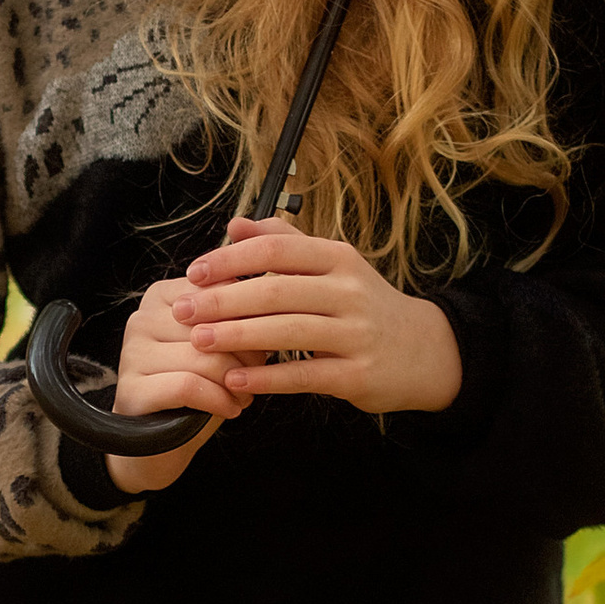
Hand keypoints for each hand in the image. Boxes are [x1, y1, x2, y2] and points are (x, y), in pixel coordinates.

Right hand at [106, 273, 252, 492]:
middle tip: (257, 377)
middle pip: (212, 325)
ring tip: (243, 395)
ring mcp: (132, 353)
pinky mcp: (131, 388)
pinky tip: (229, 409)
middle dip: (246, 355)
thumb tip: (277, 305)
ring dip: (235, 382)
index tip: (264, 347)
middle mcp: (142, 318)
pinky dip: (218, 400)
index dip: (252, 320)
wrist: (160, 442)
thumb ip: (238, 321)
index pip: (218, 292)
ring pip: (203, 357)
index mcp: (163, 297)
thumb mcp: (219, 348)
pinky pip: (188, 386)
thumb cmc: (196, 388)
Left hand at [170, 216, 462, 415]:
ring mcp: (356, 334)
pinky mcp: (357, 375)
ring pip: (287, 331)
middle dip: (223, 300)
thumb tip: (235, 224)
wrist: (422, 351)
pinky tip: (234, 379)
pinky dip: (265, 377)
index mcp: (338, 258)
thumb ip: (285, 242)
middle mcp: (349, 291)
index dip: (230, 259)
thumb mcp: (333, 266)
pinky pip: (304, 375)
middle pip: (276, 289)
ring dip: (237, 337)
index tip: (194, 272)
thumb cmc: (363, 306)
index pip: (276, 248)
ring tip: (198, 341)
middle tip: (182, 309)